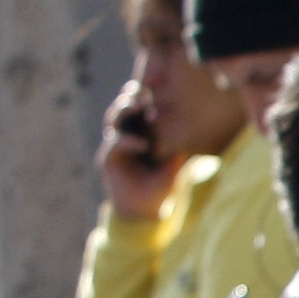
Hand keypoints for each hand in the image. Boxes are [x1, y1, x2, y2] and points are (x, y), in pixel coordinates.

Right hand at [98, 91, 176, 223]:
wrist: (145, 210)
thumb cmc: (161, 188)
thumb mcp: (174, 168)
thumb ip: (177, 152)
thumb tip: (190, 137)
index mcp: (142, 133)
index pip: (140, 109)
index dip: (143, 97)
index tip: (152, 87)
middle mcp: (127, 136)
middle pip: (123, 109)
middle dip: (129, 97)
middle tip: (139, 90)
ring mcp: (116, 146)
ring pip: (114, 120)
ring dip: (124, 110)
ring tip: (137, 105)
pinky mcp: (108, 159)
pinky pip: (115, 143)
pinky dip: (128, 141)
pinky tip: (142, 144)